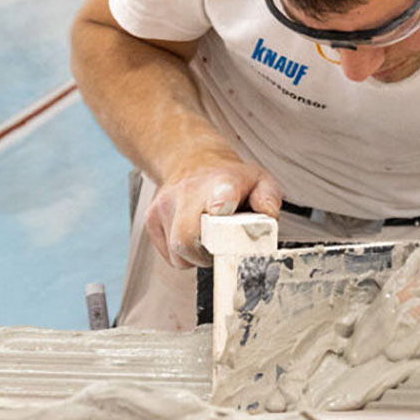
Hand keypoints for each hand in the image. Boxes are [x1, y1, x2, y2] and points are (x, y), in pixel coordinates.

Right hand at [144, 156, 281, 268]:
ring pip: (177, 253)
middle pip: (187, 238)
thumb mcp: (260, 182)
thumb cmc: (231, 180)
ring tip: (209, 238)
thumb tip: (268, 216)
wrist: (194, 164)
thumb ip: (268, 199)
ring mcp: (165, 205)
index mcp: (222, 182)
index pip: (220, 194)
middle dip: (206, 254)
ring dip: (196, 256)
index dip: (220, 203)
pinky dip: (184, 254)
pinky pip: (170, 255)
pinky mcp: (151, 219)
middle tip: (221, 248)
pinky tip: (194, 236)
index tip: (221, 209)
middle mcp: (188, 191)